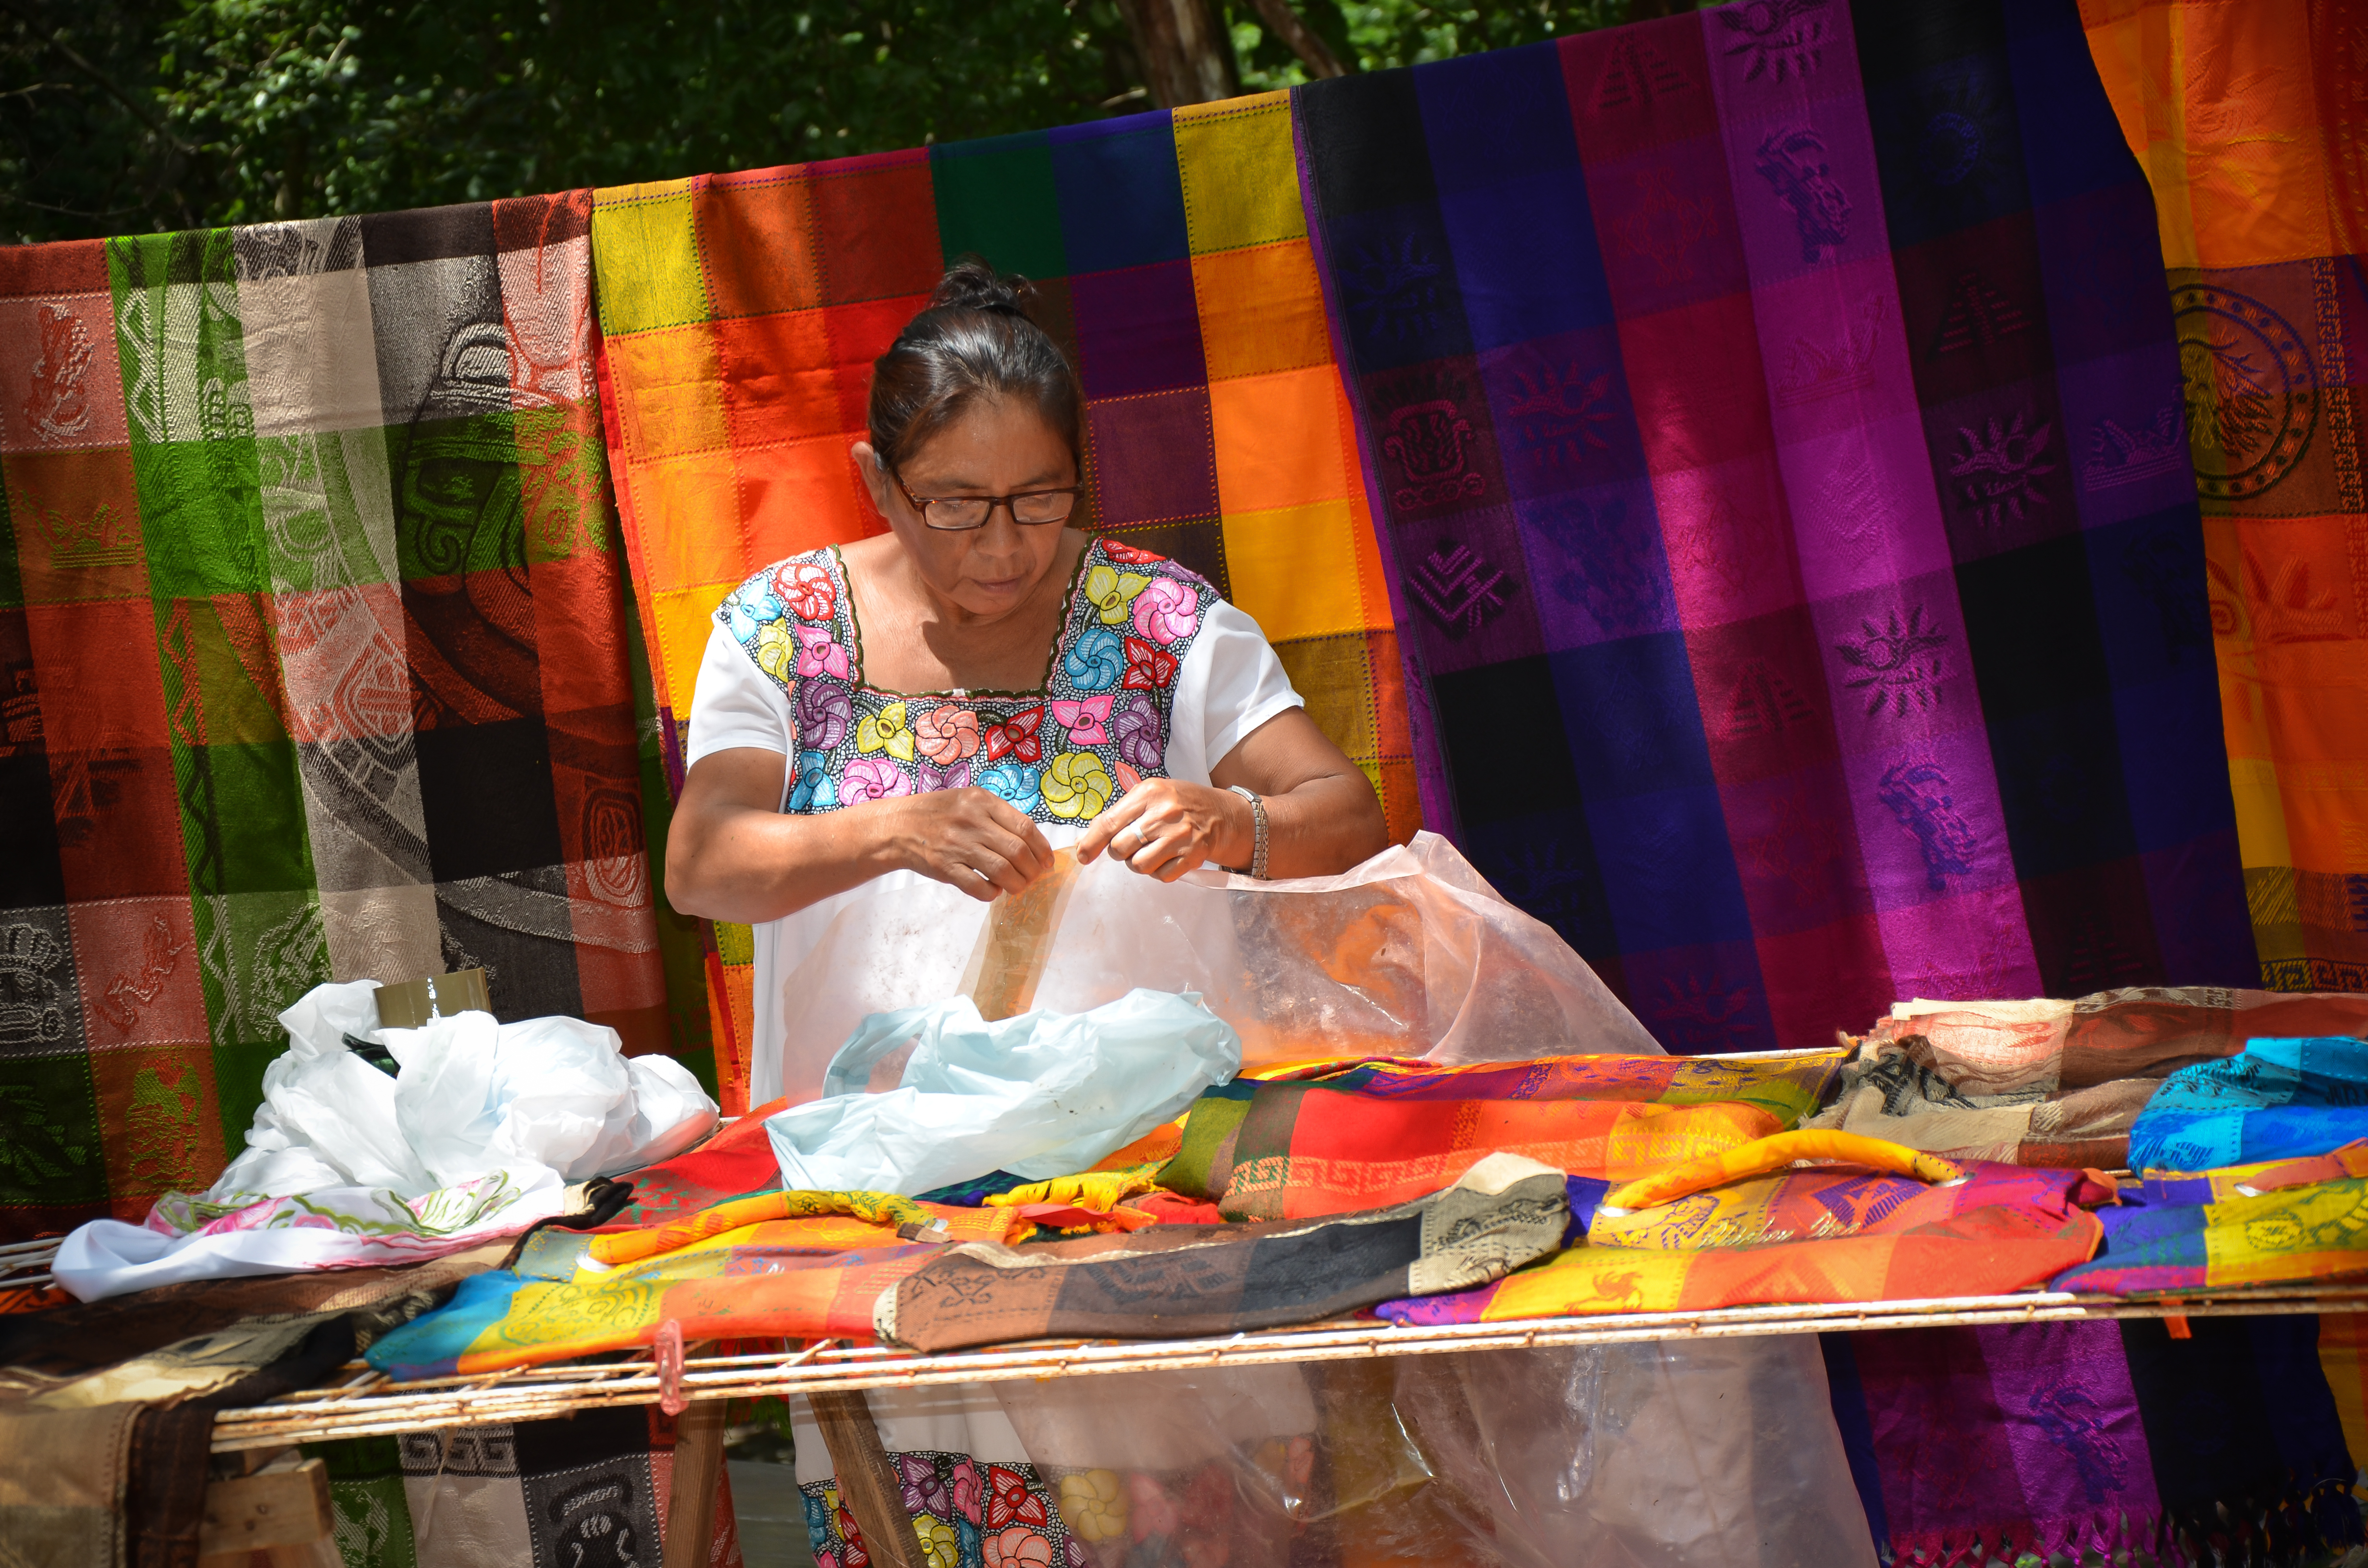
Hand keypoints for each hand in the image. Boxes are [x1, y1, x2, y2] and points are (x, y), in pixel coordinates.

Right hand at [884, 788, 1054, 901]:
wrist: (899, 826)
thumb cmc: (941, 813)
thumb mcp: (970, 799)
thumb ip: (999, 815)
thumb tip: (1032, 841)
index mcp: (982, 801)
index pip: (1025, 827)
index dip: (1042, 848)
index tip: (1047, 861)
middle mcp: (972, 821)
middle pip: (1017, 851)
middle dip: (1032, 870)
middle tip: (1033, 877)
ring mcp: (958, 845)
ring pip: (1002, 871)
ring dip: (1017, 884)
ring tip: (1017, 886)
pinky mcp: (945, 867)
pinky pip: (978, 887)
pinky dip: (992, 893)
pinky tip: (993, 890)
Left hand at [1075, 778, 1248, 881]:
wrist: (1223, 814)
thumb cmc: (1180, 803)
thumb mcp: (1151, 795)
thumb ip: (1120, 813)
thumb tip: (1086, 840)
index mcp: (1149, 793)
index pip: (1109, 823)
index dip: (1091, 843)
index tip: (1083, 856)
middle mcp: (1164, 813)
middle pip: (1120, 849)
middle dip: (1120, 852)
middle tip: (1132, 845)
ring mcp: (1180, 836)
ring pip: (1138, 866)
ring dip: (1139, 864)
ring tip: (1150, 852)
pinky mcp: (1193, 856)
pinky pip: (1161, 876)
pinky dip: (1159, 872)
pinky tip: (1168, 858)